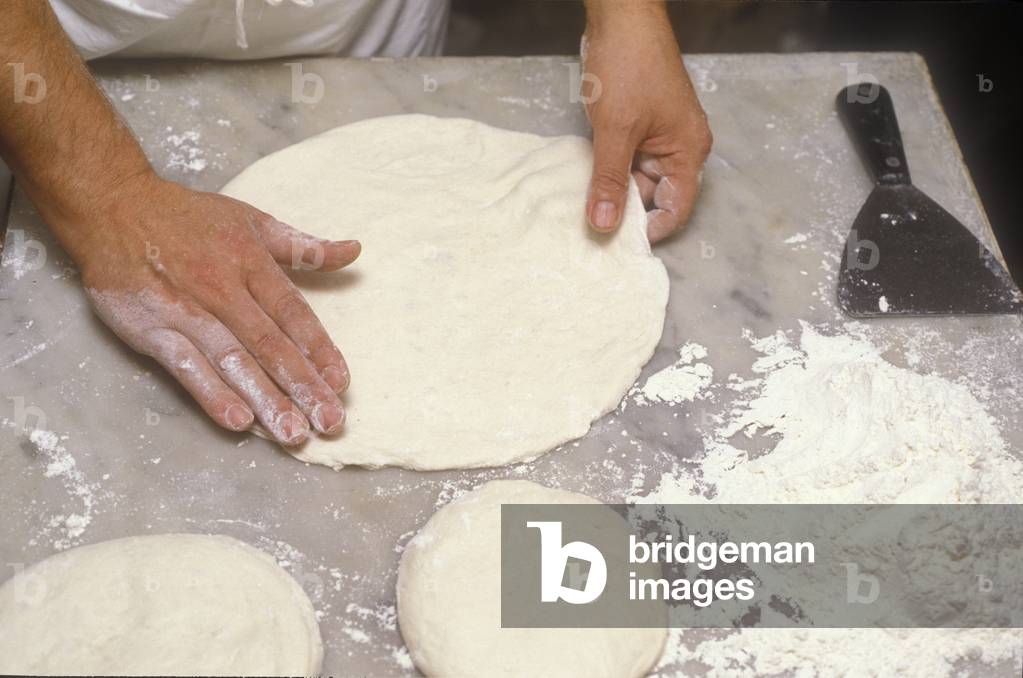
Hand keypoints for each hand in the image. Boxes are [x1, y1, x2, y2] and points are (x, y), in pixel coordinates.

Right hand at [69, 174, 359, 445]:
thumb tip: (354, 250)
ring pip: (233, 361)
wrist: (114, 207)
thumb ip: (304, 246)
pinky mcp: (152, 329)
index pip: (294, 314)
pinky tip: (238, 421)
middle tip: (330, 422)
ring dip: (265, 399)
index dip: (320, 349)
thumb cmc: (190, 219)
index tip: (341, 382)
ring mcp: (187, 312)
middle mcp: (223, 289)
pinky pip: (186, 366)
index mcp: (252, 264)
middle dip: (303, 386)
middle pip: (270, 345)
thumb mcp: (253, 222)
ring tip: (293, 433)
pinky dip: (211, 394)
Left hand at [581, 3, 711, 241]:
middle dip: (626, 212)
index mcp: (688, 151)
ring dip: (612, 191)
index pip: (676, 208)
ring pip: (635, 179)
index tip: (617, 245)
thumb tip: (604, 226)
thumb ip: (609, 180)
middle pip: (654, 196)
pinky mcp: (637, 126)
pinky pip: (624, 160)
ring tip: (583, 210)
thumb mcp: (616, 130)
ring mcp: (657, 136)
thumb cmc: (628, 66)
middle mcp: (678, 147)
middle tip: (592, 231)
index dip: (649, 230)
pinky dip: (607, 171)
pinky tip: (584, 182)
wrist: (620, 16)